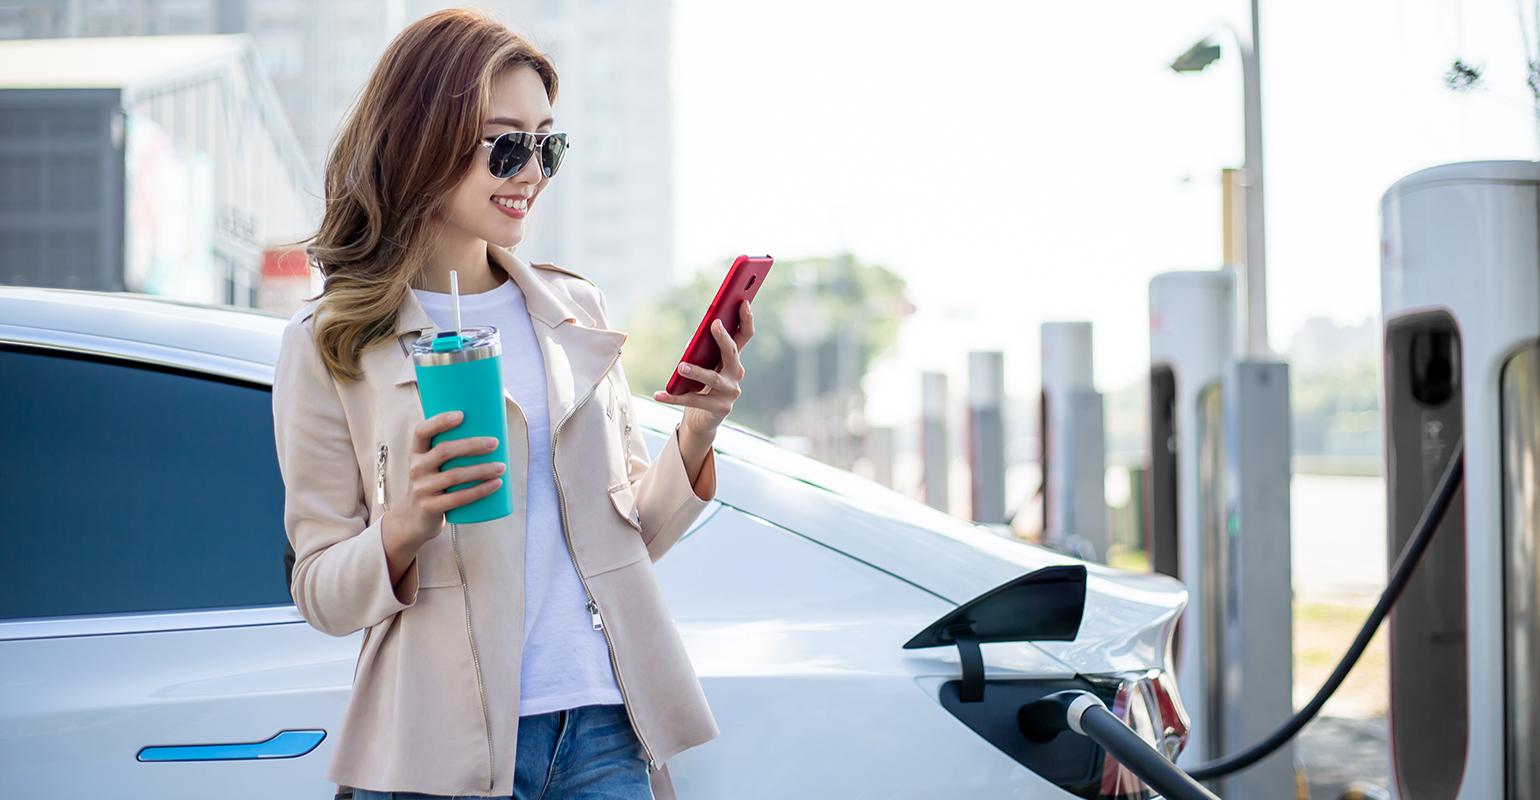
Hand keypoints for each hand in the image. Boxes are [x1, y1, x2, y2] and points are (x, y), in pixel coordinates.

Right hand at [384, 411, 505, 549]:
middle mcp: (416, 467)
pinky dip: (480, 490)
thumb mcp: (432, 465)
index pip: (421, 431)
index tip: (462, 415)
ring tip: (501, 467)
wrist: (415, 518)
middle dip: (472, 445)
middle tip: (495, 443)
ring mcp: (421, 488)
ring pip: (454, 475)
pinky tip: (496, 484)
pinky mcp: (430, 507)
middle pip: (444, 451)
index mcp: (416, 452)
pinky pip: (458, 498)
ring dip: (481, 470)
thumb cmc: (434, 483)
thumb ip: (451, 450)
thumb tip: (490, 429)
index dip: (440, 421)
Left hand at [652, 300, 753, 438]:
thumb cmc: (700, 386)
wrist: (701, 419)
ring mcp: (730, 392)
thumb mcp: (701, 365)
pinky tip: (658, 395)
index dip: (746, 319)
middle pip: (732, 352)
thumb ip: (699, 351)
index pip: (745, 335)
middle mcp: (736, 373)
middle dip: (723, 337)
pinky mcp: (720, 409)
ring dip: (696, 371)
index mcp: (733, 359)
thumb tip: (692, 343)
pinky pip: (693, 400)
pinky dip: (673, 397)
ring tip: (681, 367)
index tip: (743, 302)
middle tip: (714, 324)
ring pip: (712, 377)